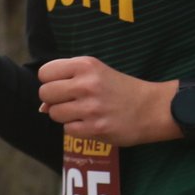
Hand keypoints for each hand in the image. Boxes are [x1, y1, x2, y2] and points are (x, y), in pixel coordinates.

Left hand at [38, 56, 178, 146]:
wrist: (152, 108)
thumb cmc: (122, 89)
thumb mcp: (97, 73)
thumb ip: (69, 81)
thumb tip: (42, 106)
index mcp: (86, 65)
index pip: (45, 72)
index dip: (50, 81)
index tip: (63, 85)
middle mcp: (87, 84)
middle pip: (45, 93)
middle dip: (54, 100)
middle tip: (71, 101)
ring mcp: (91, 107)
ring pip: (54, 113)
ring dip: (65, 116)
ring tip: (84, 113)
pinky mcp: (95, 128)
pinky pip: (68, 130)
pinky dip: (76, 129)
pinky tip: (91, 123)